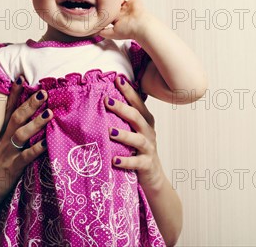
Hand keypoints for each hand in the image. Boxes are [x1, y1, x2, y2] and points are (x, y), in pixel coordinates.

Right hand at [0, 81, 52, 245]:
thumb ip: (9, 134)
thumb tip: (22, 123)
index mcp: (1, 134)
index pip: (8, 110)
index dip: (14, 94)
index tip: (21, 79)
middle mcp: (4, 140)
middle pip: (17, 117)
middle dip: (30, 104)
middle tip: (42, 92)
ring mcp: (8, 153)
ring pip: (22, 134)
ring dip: (36, 123)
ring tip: (49, 112)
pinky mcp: (13, 167)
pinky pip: (25, 157)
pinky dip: (36, 149)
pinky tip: (46, 143)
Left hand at [98, 0, 150, 40]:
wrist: (140, 25)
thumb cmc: (127, 30)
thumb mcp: (113, 33)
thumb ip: (104, 32)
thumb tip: (96, 31)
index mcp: (118, 20)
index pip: (110, 15)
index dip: (105, 12)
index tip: (97, 8)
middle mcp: (123, 13)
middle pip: (115, 7)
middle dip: (110, 4)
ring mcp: (128, 7)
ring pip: (122, 1)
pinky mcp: (134, 1)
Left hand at [104, 76, 164, 193]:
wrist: (153, 176)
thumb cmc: (138, 149)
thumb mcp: (133, 131)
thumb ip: (123, 118)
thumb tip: (102, 99)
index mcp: (145, 121)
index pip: (137, 103)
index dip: (129, 91)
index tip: (118, 79)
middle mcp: (148, 132)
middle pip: (137, 117)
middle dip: (122, 108)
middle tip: (106, 101)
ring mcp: (148, 148)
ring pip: (138, 139)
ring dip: (124, 135)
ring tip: (109, 131)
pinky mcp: (146, 165)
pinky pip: (136, 163)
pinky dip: (126, 161)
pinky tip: (114, 160)